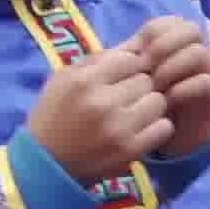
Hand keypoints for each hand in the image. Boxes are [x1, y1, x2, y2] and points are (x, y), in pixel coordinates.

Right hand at [24, 44, 171, 184]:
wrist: (45, 163)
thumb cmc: (54, 115)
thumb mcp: (64, 78)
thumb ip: (99, 59)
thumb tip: (136, 45)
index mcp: (83, 81)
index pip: (130, 59)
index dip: (129, 68)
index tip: (121, 78)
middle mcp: (102, 102)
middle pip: (146, 80)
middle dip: (139, 87)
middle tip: (127, 98)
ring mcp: (118, 128)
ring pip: (159, 101)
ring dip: (150, 106)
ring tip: (134, 113)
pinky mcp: (130, 150)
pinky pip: (164, 127)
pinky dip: (157, 127)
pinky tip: (141, 130)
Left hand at [134, 19, 209, 157]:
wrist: (176, 141)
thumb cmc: (151, 108)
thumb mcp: (136, 83)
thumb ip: (129, 65)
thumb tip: (114, 50)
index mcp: (179, 46)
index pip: (172, 21)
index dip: (153, 32)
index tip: (135, 51)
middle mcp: (198, 55)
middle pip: (191, 30)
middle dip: (164, 44)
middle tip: (145, 65)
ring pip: (199, 52)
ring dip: (172, 67)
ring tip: (154, 86)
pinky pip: (206, 82)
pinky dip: (183, 88)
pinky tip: (166, 100)